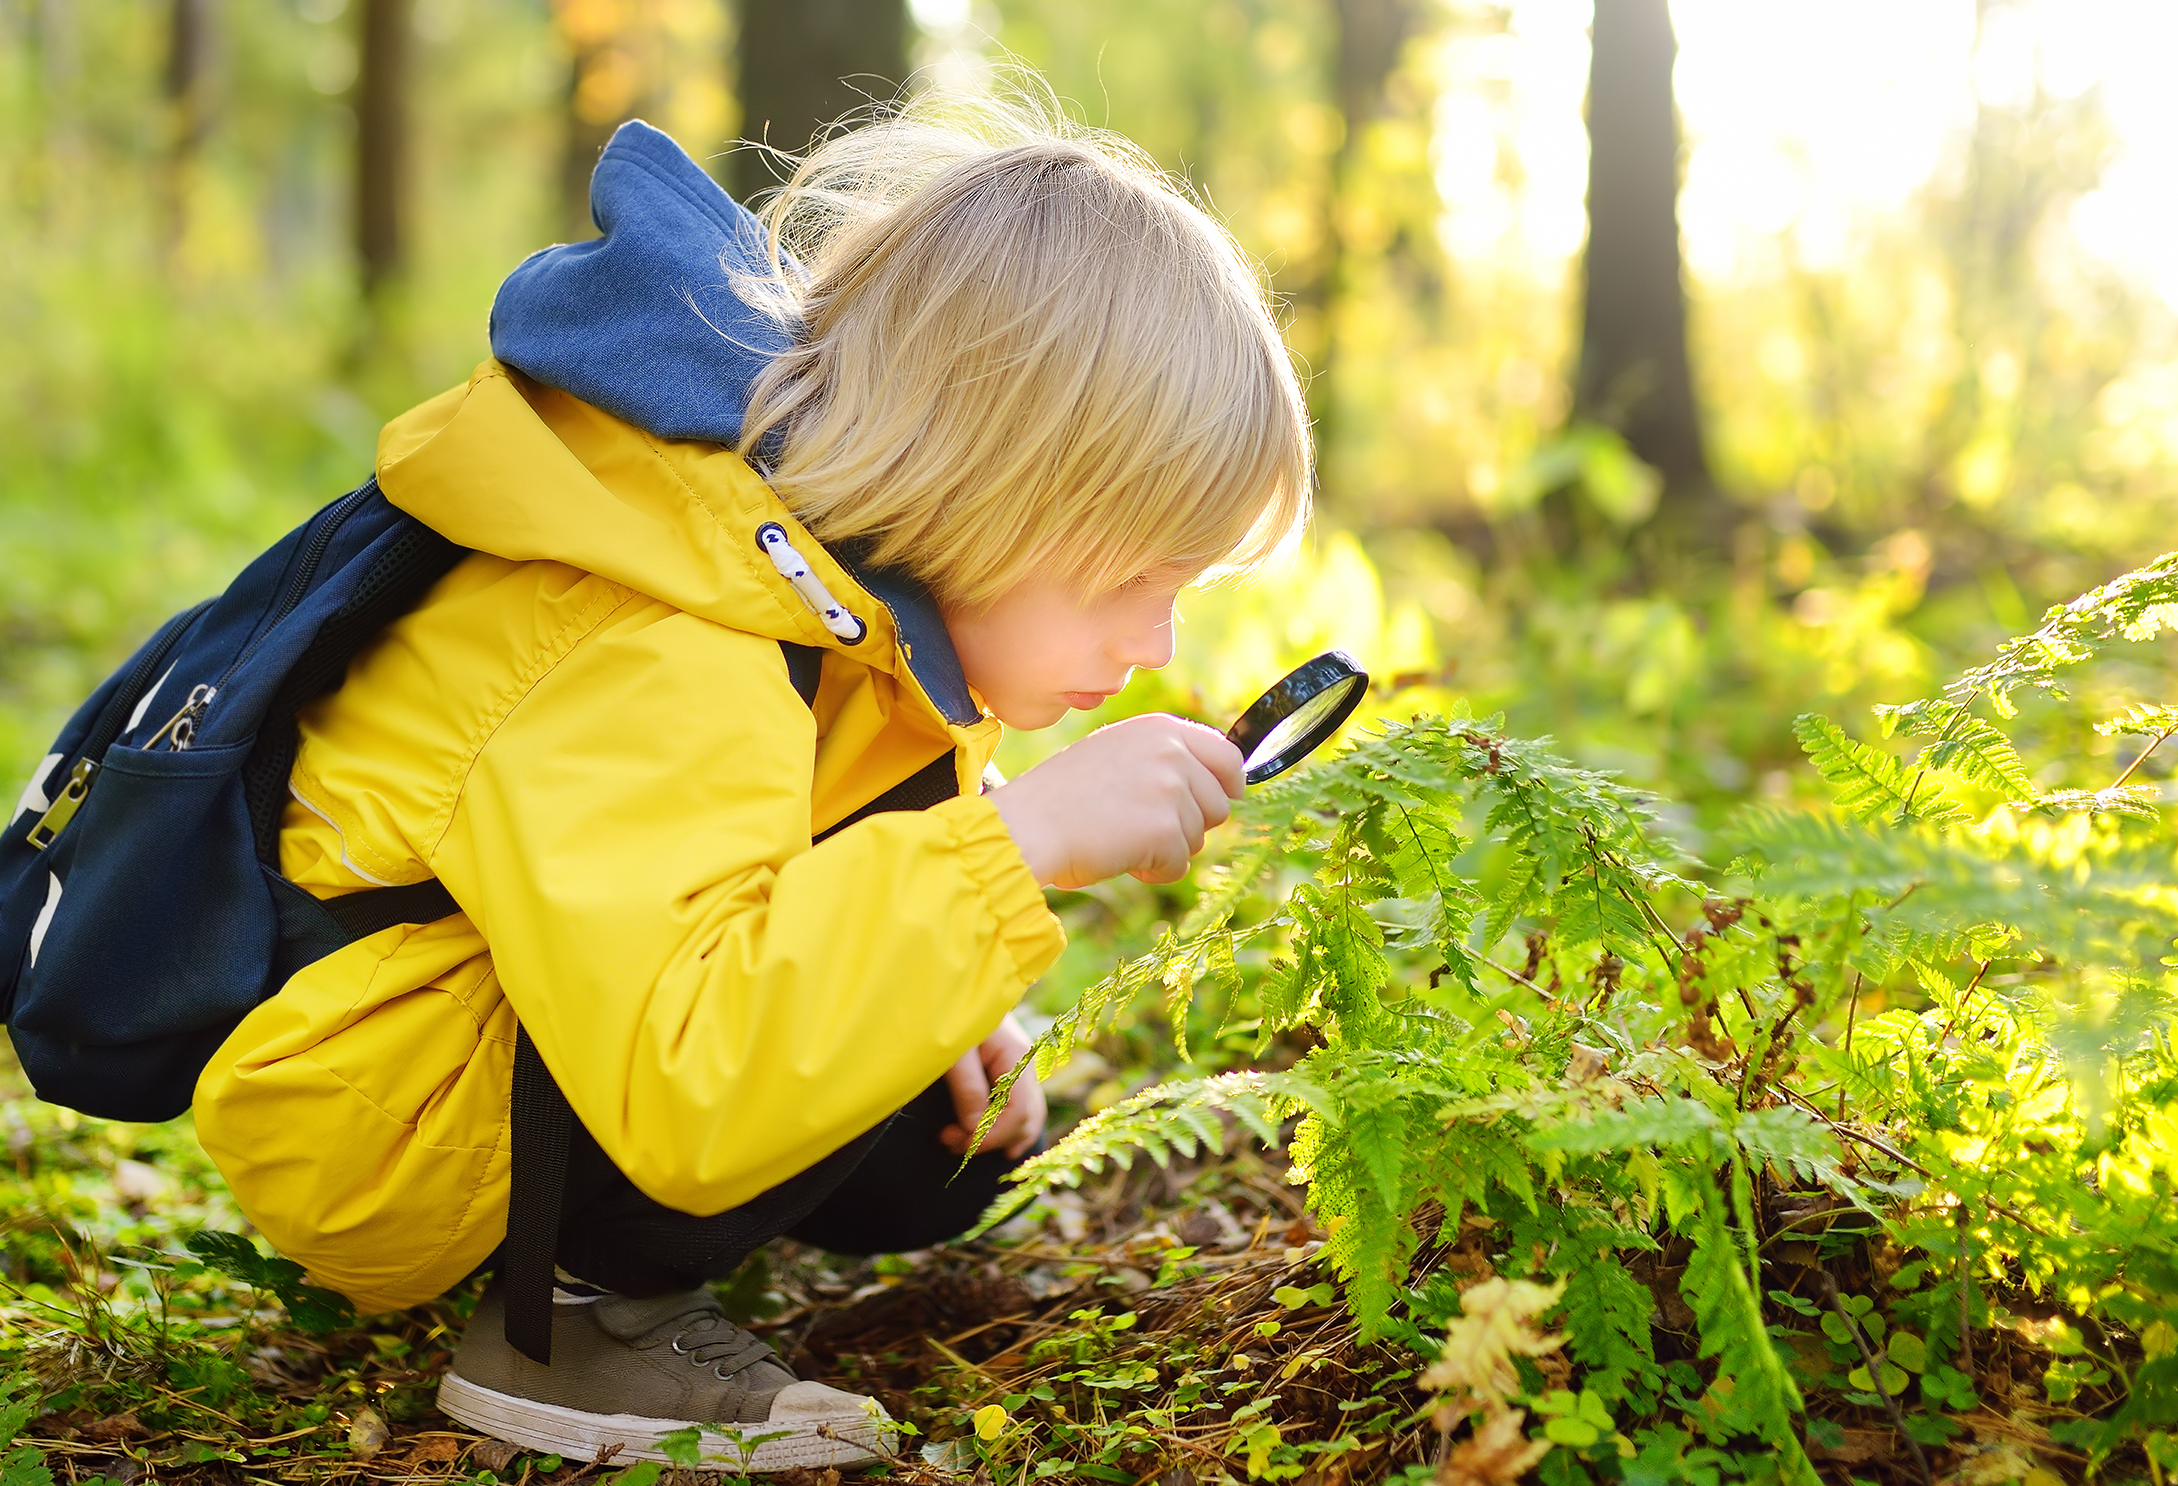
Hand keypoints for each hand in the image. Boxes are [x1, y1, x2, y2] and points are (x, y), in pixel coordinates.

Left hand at [941, 1014, 1047, 1159]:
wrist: (948, 980)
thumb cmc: (946, 1007)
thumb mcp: (952, 1047)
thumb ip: (966, 1087)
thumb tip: (975, 1127)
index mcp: (1015, 1055)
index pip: (1017, 1110)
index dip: (991, 1135)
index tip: (960, 1145)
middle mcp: (1025, 1063)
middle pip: (1026, 1117)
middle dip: (991, 1139)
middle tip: (951, 1144)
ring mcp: (1019, 1065)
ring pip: (1026, 1115)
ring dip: (996, 1137)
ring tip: (962, 1147)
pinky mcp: (1007, 1067)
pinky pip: (1018, 1105)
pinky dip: (1006, 1127)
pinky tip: (993, 1142)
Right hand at [989, 714, 1244, 888]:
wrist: (1029, 825)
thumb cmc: (1062, 797)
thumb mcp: (1115, 755)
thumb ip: (1162, 760)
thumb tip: (1221, 789)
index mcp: (1159, 728)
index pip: (1227, 755)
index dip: (1230, 783)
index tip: (1227, 798)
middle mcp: (1171, 752)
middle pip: (1218, 804)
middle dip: (1188, 825)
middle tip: (1140, 827)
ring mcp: (1171, 789)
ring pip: (1198, 838)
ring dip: (1166, 849)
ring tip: (1120, 838)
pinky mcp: (1166, 829)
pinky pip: (1180, 865)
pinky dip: (1154, 870)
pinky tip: (1119, 857)